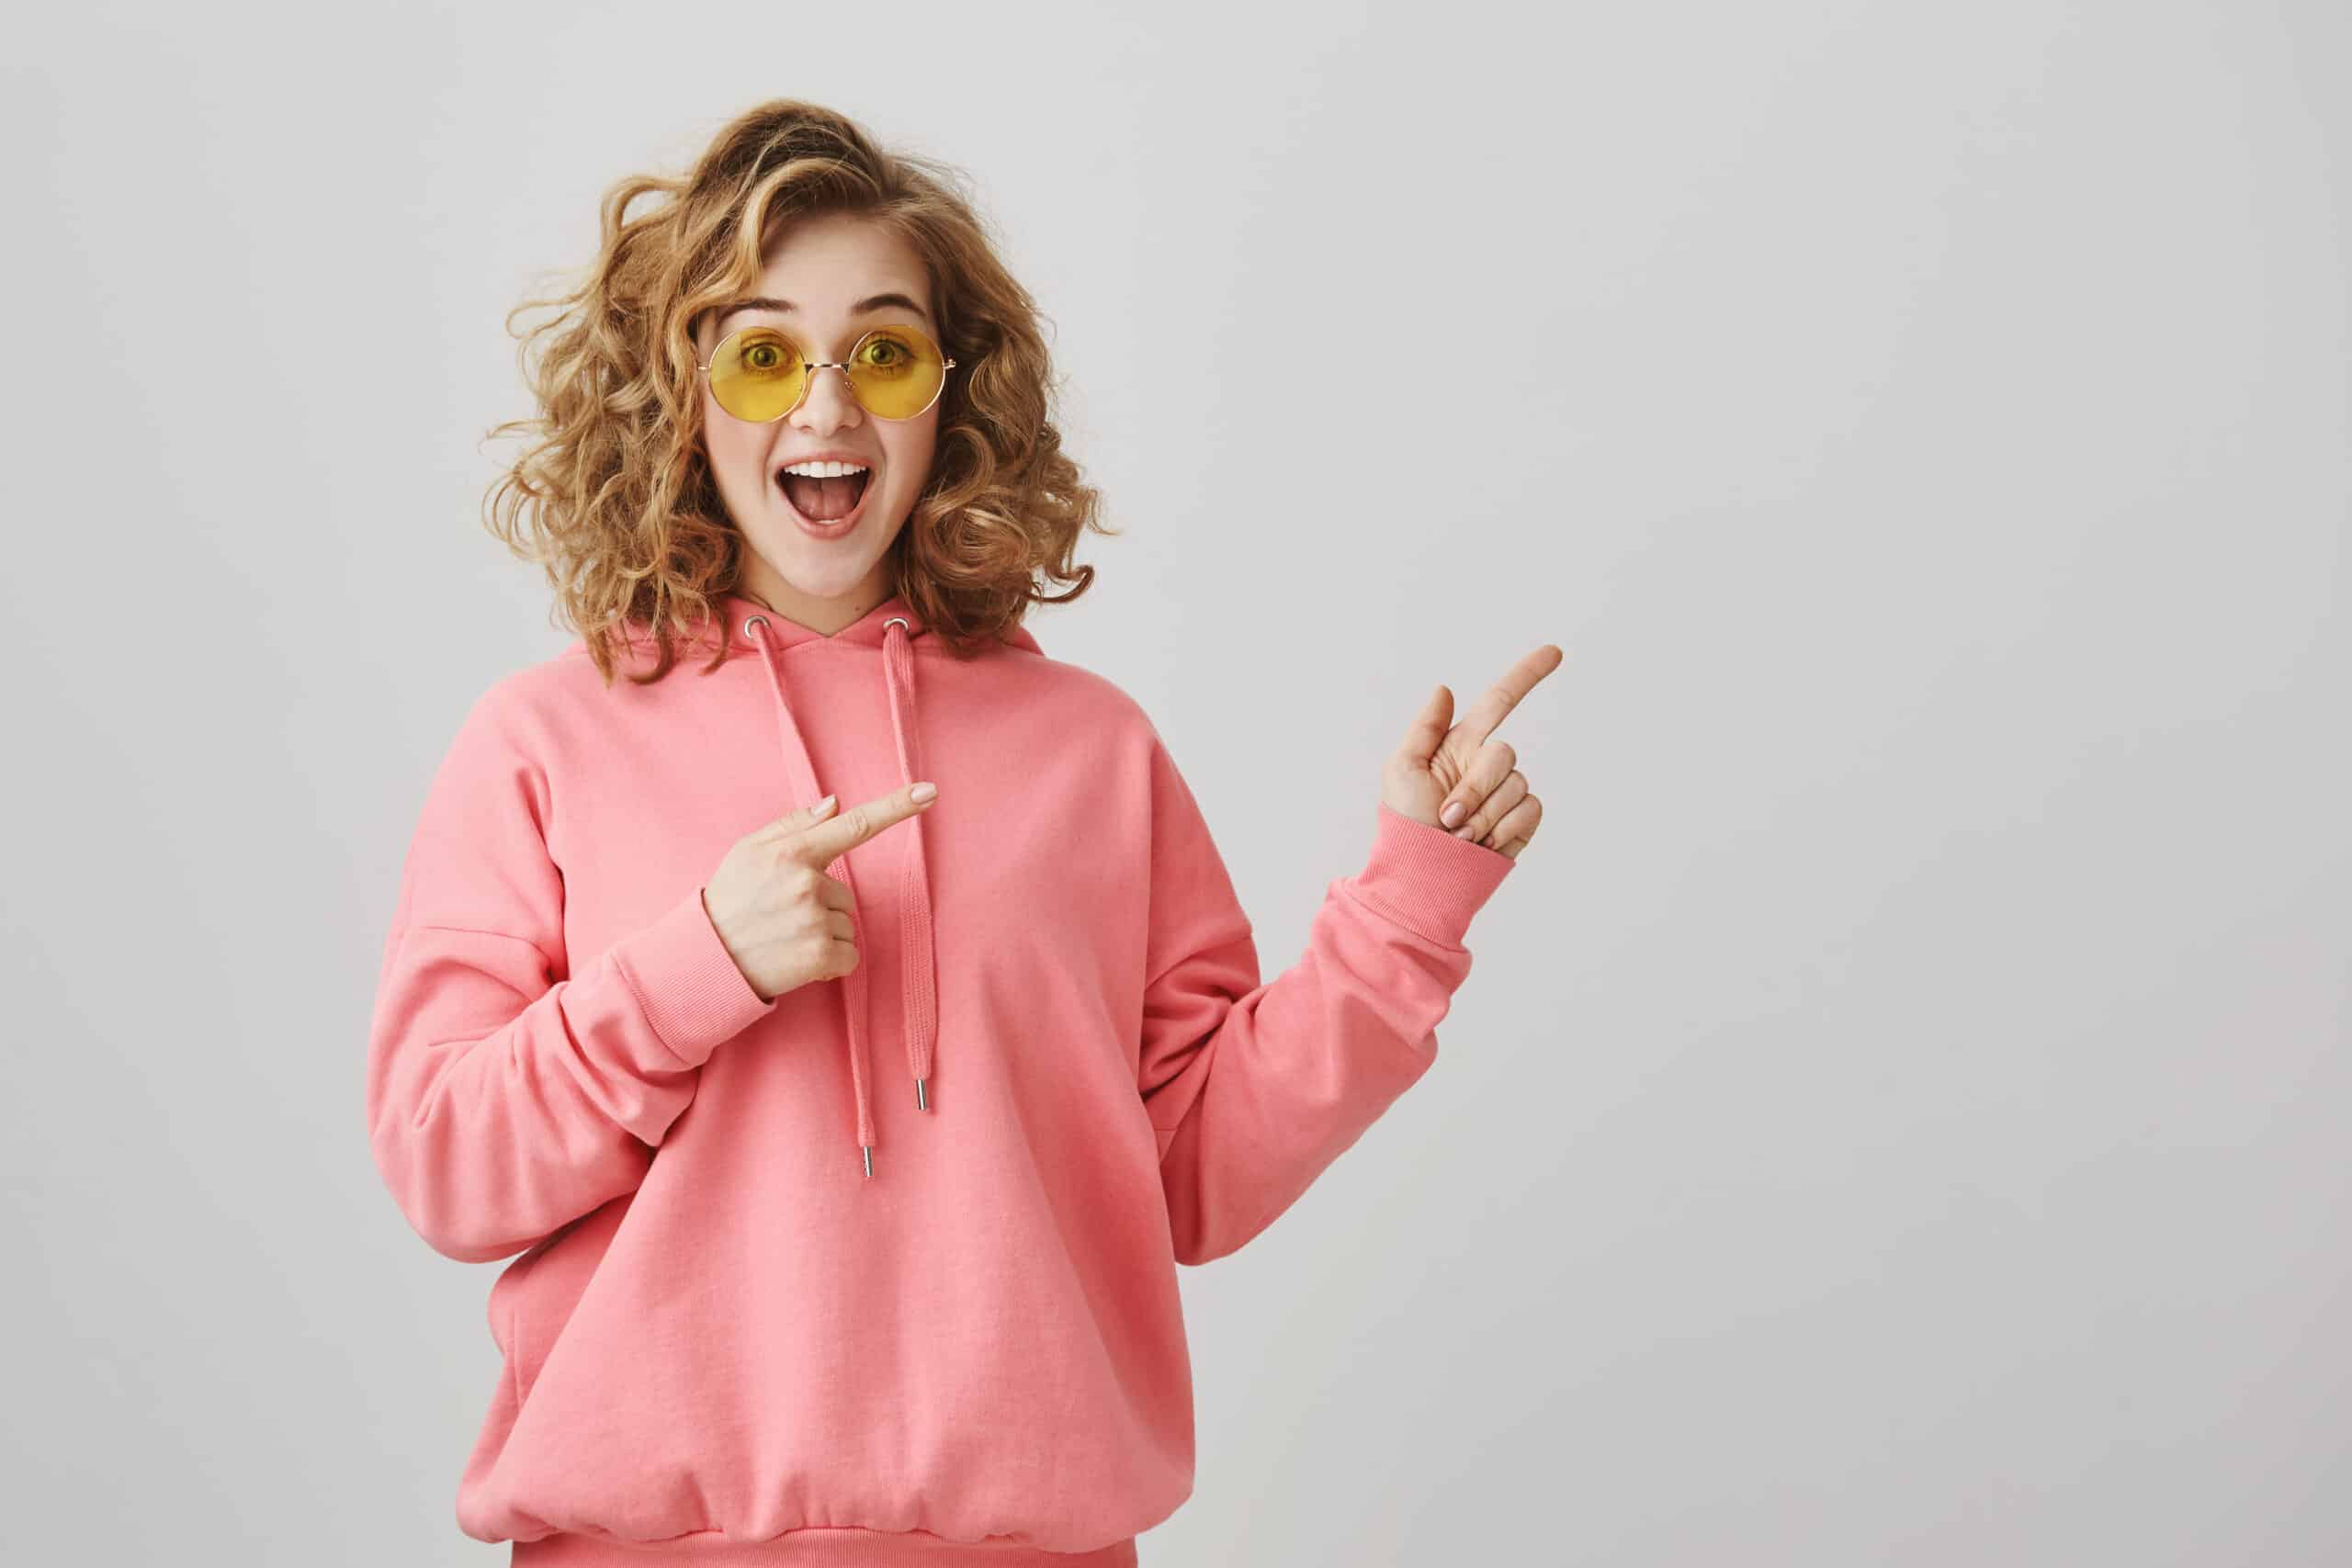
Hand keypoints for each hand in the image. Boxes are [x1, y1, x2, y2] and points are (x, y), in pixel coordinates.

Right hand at [702, 782, 939, 1001]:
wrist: (704, 959)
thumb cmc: (727, 900)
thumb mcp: (748, 851)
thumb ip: (792, 826)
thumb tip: (834, 804)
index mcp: (792, 853)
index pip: (854, 825)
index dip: (895, 807)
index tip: (929, 792)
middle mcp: (807, 883)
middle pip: (844, 891)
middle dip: (820, 904)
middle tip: (780, 916)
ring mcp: (814, 920)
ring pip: (847, 923)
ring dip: (824, 932)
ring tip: (784, 937)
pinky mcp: (819, 955)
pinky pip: (850, 954)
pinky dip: (832, 961)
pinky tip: (799, 959)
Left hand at [1386, 644, 1561, 859]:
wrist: (1423, 876)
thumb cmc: (1406, 825)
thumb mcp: (1402, 770)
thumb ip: (1425, 728)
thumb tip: (1444, 689)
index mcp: (1460, 745)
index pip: (1500, 702)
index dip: (1527, 675)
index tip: (1555, 652)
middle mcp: (1487, 765)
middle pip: (1503, 753)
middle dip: (1474, 789)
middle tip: (1447, 817)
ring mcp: (1506, 793)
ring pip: (1515, 784)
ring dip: (1483, 815)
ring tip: (1459, 836)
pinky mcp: (1522, 821)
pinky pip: (1530, 809)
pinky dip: (1504, 828)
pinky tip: (1484, 844)